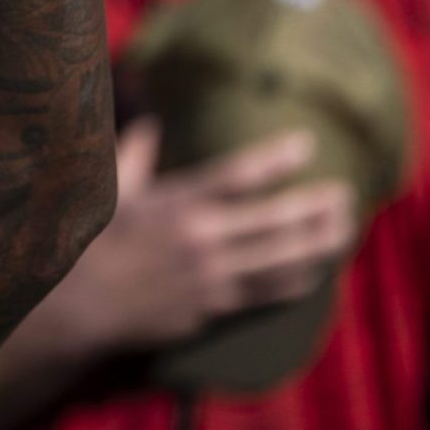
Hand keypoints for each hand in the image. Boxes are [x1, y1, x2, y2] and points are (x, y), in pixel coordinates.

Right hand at [47, 119, 359, 353]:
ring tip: (345, 229)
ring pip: (281, 260)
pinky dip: (298, 282)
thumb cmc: (93, 240)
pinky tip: (317, 271)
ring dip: (319, 244)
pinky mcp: (213, 308)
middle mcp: (199, 238)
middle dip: (316, 205)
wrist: (83, 305)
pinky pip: (267, 295)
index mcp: (175, 202)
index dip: (276, 158)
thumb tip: (150, 121)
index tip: (307, 145)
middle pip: (275, 219)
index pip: (237, 174)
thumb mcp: (112, 190)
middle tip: (346, 193)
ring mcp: (210, 276)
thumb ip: (135, 153)